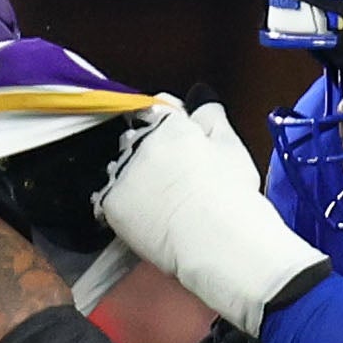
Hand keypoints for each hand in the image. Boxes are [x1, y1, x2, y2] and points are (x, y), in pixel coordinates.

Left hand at [98, 99, 327, 331]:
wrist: (218, 242)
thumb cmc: (231, 195)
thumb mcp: (232, 147)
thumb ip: (213, 118)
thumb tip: (201, 100)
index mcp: (166, 123)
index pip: (158, 108)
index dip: (172, 121)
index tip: (183, 139)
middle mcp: (136, 142)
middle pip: (136, 137)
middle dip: (150, 150)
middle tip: (176, 176)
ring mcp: (119, 173)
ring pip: (121, 168)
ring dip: (134, 177)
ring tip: (163, 201)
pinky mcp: (111, 204)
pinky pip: (111, 199)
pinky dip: (126, 206)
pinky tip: (149, 217)